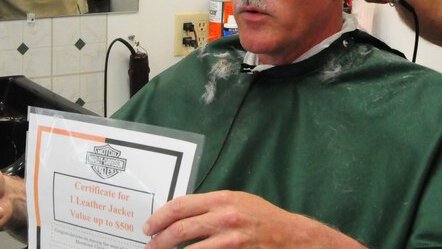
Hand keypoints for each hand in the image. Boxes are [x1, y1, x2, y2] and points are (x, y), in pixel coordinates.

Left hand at [143, 191, 364, 248]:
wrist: (292, 236)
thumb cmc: (263, 218)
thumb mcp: (236, 202)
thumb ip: (210, 206)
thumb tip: (181, 215)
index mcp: (221, 199)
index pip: (180, 206)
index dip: (160, 217)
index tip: (149, 227)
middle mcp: (224, 216)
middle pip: (180, 229)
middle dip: (159, 240)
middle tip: (150, 246)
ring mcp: (230, 239)